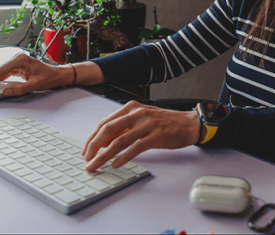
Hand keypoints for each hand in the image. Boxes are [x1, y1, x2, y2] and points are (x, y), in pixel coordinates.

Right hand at [0, 53, 69, 96]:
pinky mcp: (16, 66)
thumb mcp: (36, 85)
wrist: (57, 74)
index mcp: (20, 60)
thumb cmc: (49, 77)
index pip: (0, 70)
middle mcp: (16, 58)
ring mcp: (16, 61)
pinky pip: (3, 73)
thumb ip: (20, 88)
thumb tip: (5, 92)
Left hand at [82, 100, 199, 171]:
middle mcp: (137, 113)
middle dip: (93, 147)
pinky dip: (123, 157)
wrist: (189, 124)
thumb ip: (123, 129)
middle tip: (86, 160)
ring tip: (95, 166)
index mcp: (131, 108)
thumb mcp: (142, 120)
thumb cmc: (165, 123)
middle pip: (107, 130)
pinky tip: (116, 164)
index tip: (85, 150)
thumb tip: (103, 142)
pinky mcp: (156, 135)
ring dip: (103, 156)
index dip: (92, 138)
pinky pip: (135, 148)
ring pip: (118, 141)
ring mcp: (147, 124)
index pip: (105, 123)